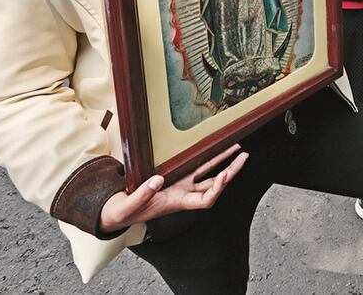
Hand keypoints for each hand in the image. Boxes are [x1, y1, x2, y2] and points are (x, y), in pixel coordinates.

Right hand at [99, 144, 247, 232]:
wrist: (119, 213)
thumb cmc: (125, 213)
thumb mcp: (130, 205)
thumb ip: (143, 194)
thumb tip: (157, 180)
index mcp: (177, 203)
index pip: (205, 201)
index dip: (218, 189)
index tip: (224, 176)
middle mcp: (184, 194)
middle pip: (214, 185)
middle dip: (230, 172)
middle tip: (243, 157)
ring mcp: (181, 185)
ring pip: (208, 174)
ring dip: (223, 162)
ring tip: (237, 149)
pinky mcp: (175, 177)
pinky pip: (196, 168)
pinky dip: (206, 160)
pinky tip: (214, 150)